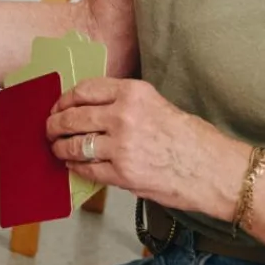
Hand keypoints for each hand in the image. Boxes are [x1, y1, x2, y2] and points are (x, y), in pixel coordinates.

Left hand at [45, 78, 245, 218]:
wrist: (215, 170)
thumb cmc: (189, 138)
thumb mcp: (155, 103)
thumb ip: (121, 103)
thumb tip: (86, 108)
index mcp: (133, 92)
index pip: (83, 91)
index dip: (63, 100)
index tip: (57, 106)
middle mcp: (124, 115)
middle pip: (72, 117)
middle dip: (54, 124)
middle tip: (49, 129)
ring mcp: (122, 146)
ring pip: (75, 144)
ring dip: (60, 147)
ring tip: (57, 148)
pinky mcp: (123, 174)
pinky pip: (87, 169)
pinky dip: (75, 167)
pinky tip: (73, 165)